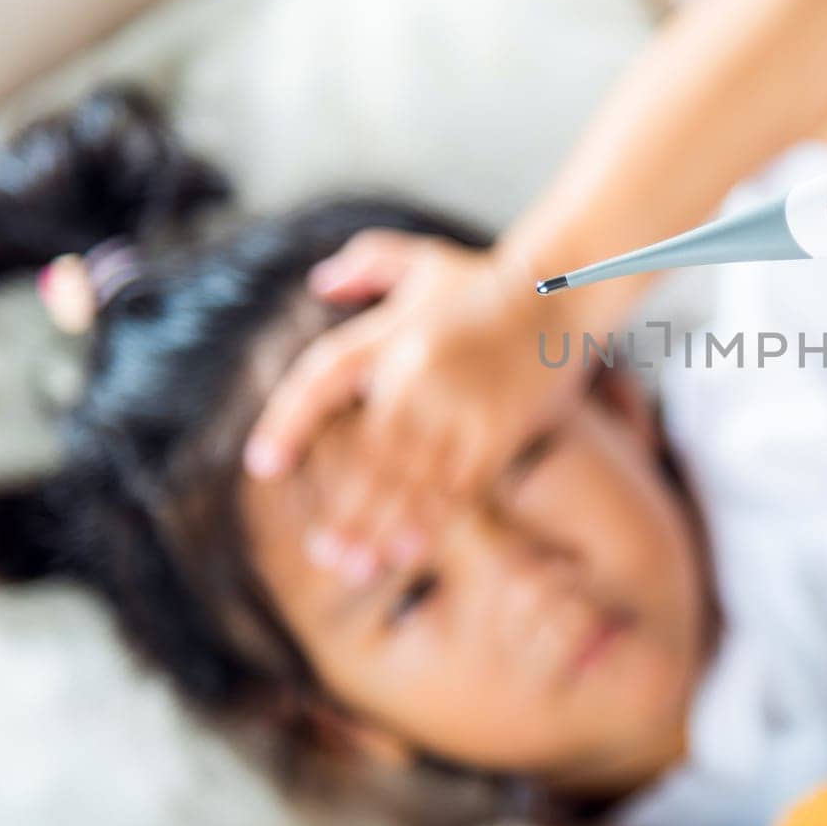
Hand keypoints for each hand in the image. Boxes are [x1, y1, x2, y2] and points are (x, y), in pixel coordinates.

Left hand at [243, 230, 591, 584]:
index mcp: (389, 333)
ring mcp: (460, 405)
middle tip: (323, 553)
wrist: (562, 288)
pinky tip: (407, 551)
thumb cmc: (490, 278)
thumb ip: (367, 264)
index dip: (287, 423)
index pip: (321, 381)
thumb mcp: (422, 258)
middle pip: (368, 452)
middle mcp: (417, 372)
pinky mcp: (499, 428)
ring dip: (380, 527)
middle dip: (345, 508)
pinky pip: (459, 484)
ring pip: (411, 478)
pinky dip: (431, 520)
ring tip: (355, 568)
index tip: (263, 467)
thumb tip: (319, 284)